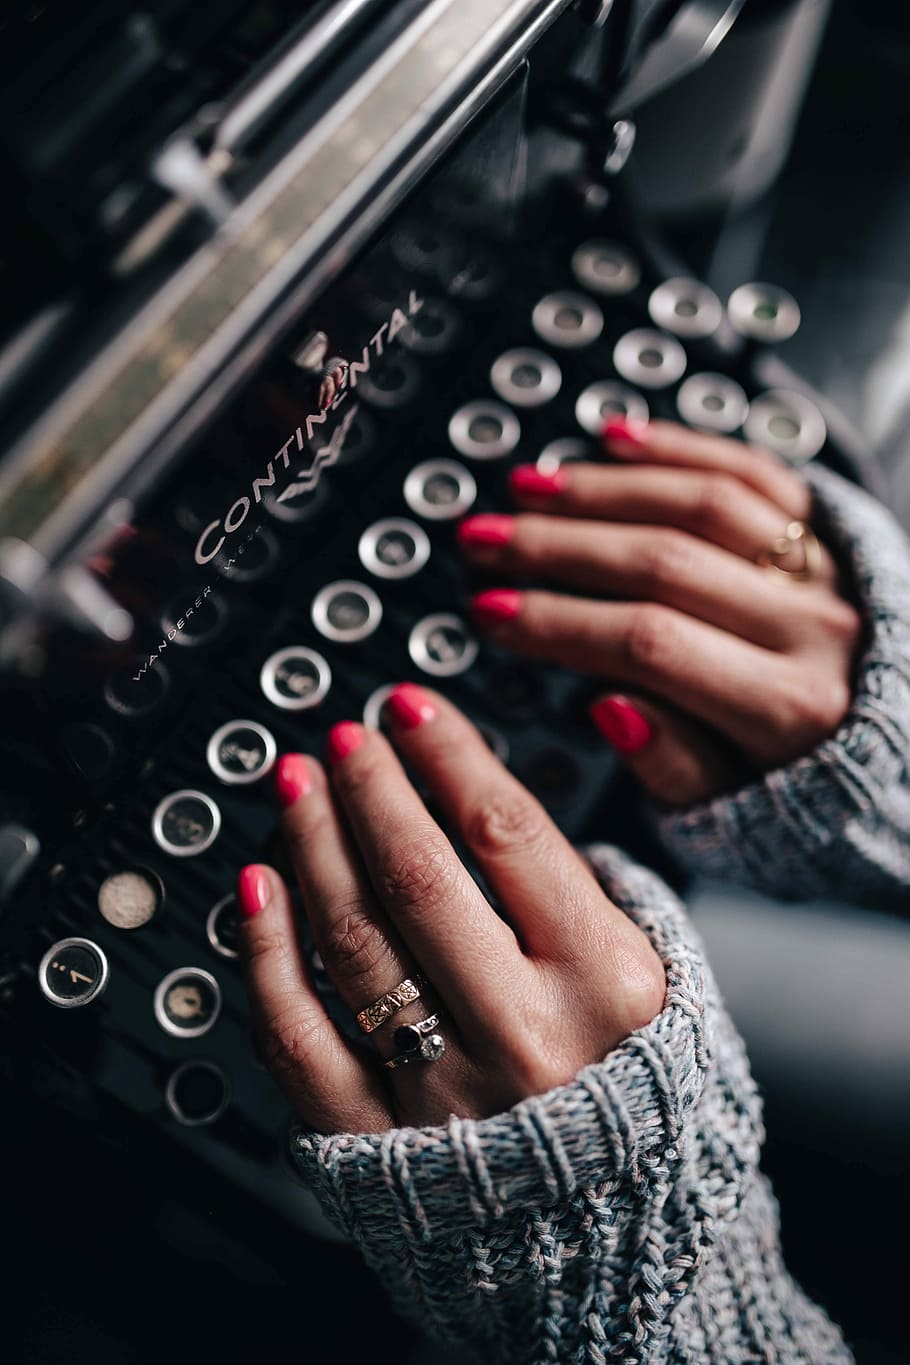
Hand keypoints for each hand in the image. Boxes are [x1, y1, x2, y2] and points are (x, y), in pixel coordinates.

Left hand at [236, 688, 664, 1132]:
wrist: (619, 1242)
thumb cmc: (642, 1097)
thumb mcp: (663, 979)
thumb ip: (593, 890)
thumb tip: (490, 801)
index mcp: (605, 982)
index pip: (505, 830)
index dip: (445, 753)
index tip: (411, 709)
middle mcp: (526, 1033)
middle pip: (419, 874)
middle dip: (369, 786)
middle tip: (342, 737)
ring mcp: (447, 1092)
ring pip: (355, 940)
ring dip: (313, 844)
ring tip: (296, 784)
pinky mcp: (381, 1142)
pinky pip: (300, 1038)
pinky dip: (267, 955)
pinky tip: (256, 887)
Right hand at [458, 418, 861, 806]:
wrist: (896, 747)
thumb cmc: (801, 782)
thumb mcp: (734, 809)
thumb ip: (674, 767)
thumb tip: (610, 708)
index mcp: (789, 707)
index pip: (649, 644)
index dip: (559, 620)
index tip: (493, 610)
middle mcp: (813, 628)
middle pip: (665, 563)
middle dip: (559, 547)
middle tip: (486, 541)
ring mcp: (824, 570)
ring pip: (703, 504)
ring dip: (604, 489)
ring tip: (530, 488)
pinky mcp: (827, 530)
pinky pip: (753, 471)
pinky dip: (681, 448)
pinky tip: (617, 440)